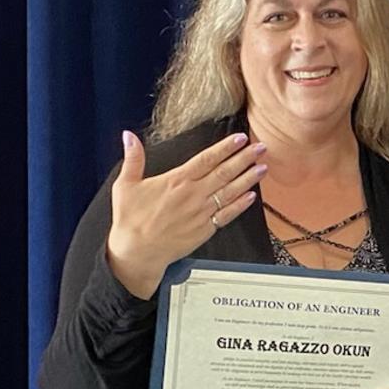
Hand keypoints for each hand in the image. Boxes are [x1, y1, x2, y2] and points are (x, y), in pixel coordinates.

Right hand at [104, 130, 267, 298]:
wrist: (137, 252)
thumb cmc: (130, 220)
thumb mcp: (125, 185)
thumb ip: (132, 158)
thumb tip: (128, 136)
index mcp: (176, 181)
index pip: (207, 159)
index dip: (226, 148)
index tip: (240, 138)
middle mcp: (193, 195)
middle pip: (224, 172)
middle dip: (245, 159)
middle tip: (261, 148)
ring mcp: (201, 213)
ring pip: (230, 192)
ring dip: (248, 179)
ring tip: (263, 167)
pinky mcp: (205, 230)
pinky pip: (227, 215)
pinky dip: (240, 205)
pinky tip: (252, 196)